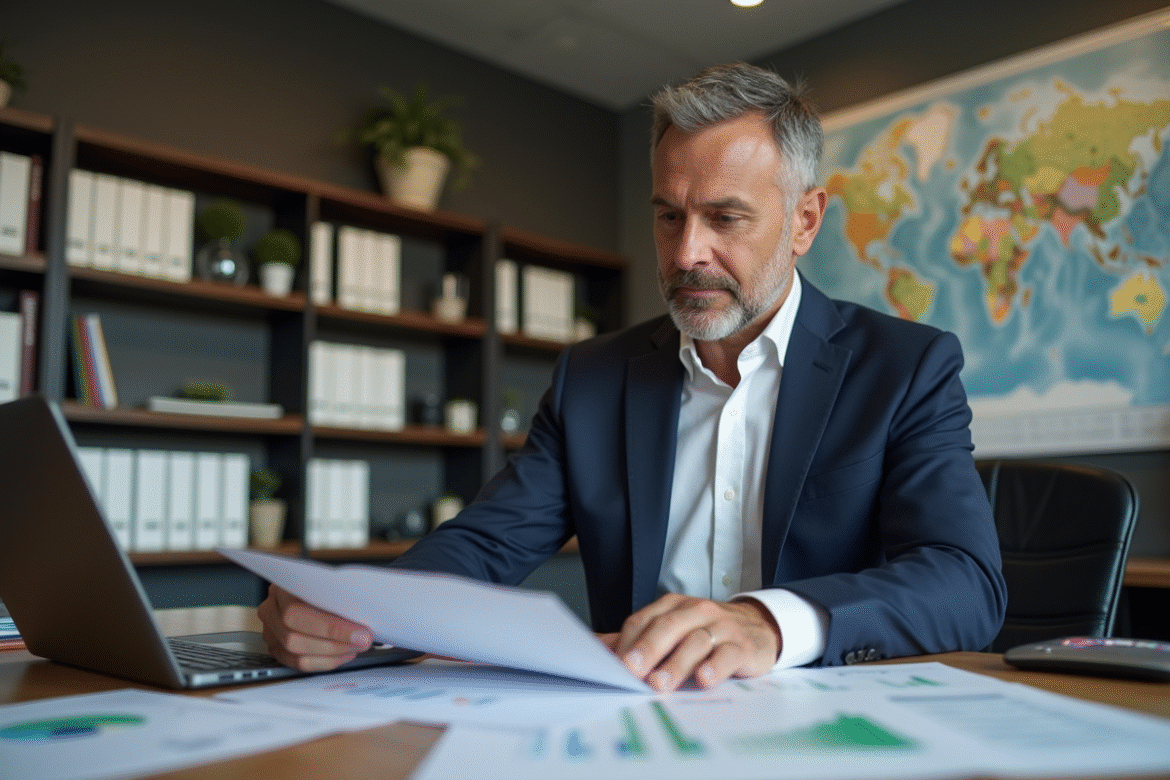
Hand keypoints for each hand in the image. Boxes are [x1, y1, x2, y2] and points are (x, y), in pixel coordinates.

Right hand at [257, 584, 373, 671]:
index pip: (298, 614)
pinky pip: (298, 664)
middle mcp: (270, 609)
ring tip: (355, 648)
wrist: (312, 584)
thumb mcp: (331, 579)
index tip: (361, 633)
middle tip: (362, 642)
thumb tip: (363, 615)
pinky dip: (324, 662)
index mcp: (280, 587)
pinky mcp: (276, 647)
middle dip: (335, 644)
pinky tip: (342, 653)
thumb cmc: (325, 581)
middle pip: (294, 639)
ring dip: (332, 656)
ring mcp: (270, 631)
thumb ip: (340, 595)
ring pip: (296, 655)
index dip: (332, 628)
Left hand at [601, 594, 780, 692]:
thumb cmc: (705, 633)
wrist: (757, 627)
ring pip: (695, 641)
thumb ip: (636, 639)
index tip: (614, 667)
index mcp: (672, 607)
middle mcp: (695, 611)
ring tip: (659, 684)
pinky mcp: (741, 645)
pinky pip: (726, 654)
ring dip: (675, 664)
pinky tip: (703, 679)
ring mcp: (720, 627)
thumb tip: (595, 649)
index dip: (627, 644)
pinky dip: (714, 666)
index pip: (643, 621)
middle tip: (631, 672)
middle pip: (667, 628)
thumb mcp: (671, 631)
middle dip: (646, 650)